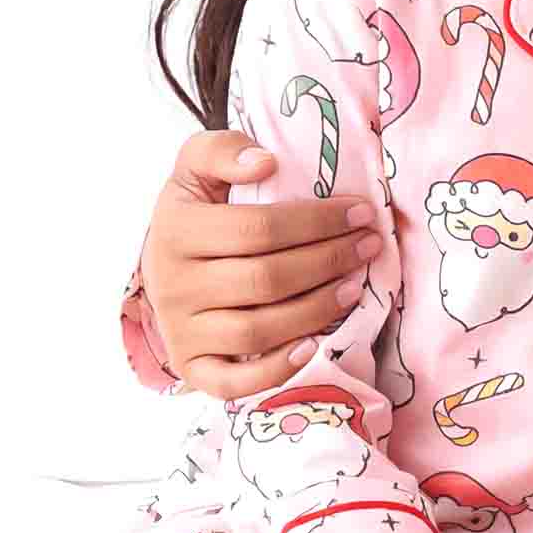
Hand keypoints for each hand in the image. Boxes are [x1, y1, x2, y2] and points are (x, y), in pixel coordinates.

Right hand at [143, 129, 384, 399]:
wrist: (163, 261)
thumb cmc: (198, 209)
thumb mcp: (198, 166)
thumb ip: (223, 149)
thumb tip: (265, 162)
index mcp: (176, 230)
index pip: (258, 229)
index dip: (317, 221)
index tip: (361, 212)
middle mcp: (173, 285)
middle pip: (265, 280)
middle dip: (328, 261)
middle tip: (369, 247)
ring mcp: (181, 331)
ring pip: (257, 331)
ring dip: (316, 310)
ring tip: (354, 288)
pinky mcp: (192, 367)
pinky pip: (231, 382)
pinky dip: (274, 370)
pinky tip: (313, 348)